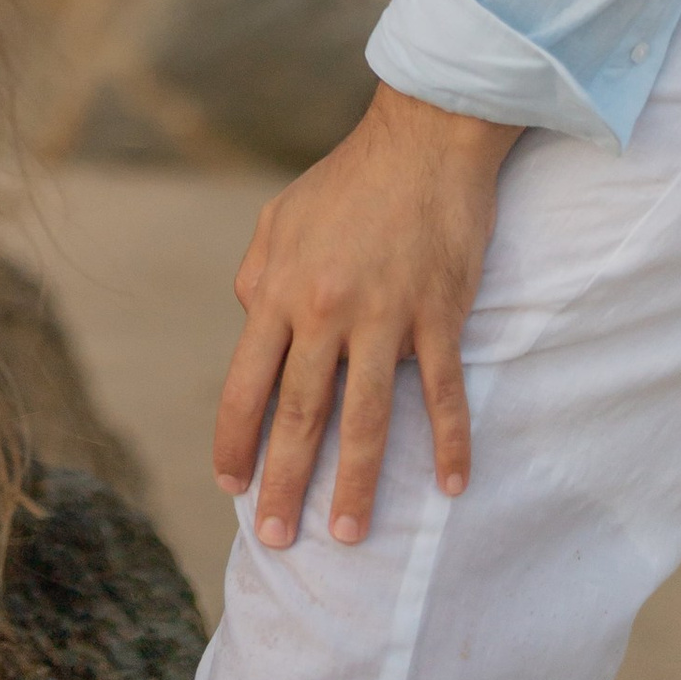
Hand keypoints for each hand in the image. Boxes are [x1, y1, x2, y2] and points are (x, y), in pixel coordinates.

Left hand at [213, 83, 520, 548]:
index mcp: (278, 289)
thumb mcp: (279, 220)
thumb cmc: (348, 181)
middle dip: (284, 482)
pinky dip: (448, 443)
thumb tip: (249, 323)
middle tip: (276, 539)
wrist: (423, 139)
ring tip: (349, 534)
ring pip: (365, 419)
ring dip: (357, 483)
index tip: (231, 485)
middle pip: (298, 415)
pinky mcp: (438, 316)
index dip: (236, 439)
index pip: (247, 383)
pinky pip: (442, 393)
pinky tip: (449, 486)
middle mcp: (324, 310)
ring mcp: (384, 317)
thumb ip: (258, 276)